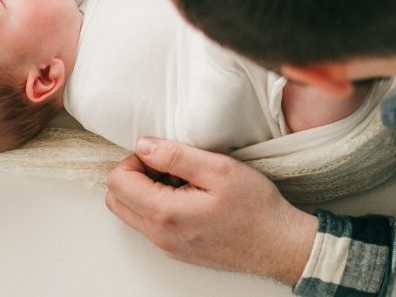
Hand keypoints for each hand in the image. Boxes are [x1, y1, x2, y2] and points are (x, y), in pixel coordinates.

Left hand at [104, 138, 316, 283]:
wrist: (279, 245)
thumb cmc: (256, 208)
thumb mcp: (219, 169)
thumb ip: (175, 155)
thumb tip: (143, 146)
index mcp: (165, 214)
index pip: (117, 182)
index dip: (134, 160)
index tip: (160, 154)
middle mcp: (160, 236)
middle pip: (116, 199)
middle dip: (134, 175)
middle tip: (166, 164)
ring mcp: (167, 246)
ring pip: (131, 212)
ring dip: (145, 190)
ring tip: (180, 179)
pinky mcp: (177, 249)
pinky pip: (150, 224)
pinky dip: (158, 205)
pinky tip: (188, 195)